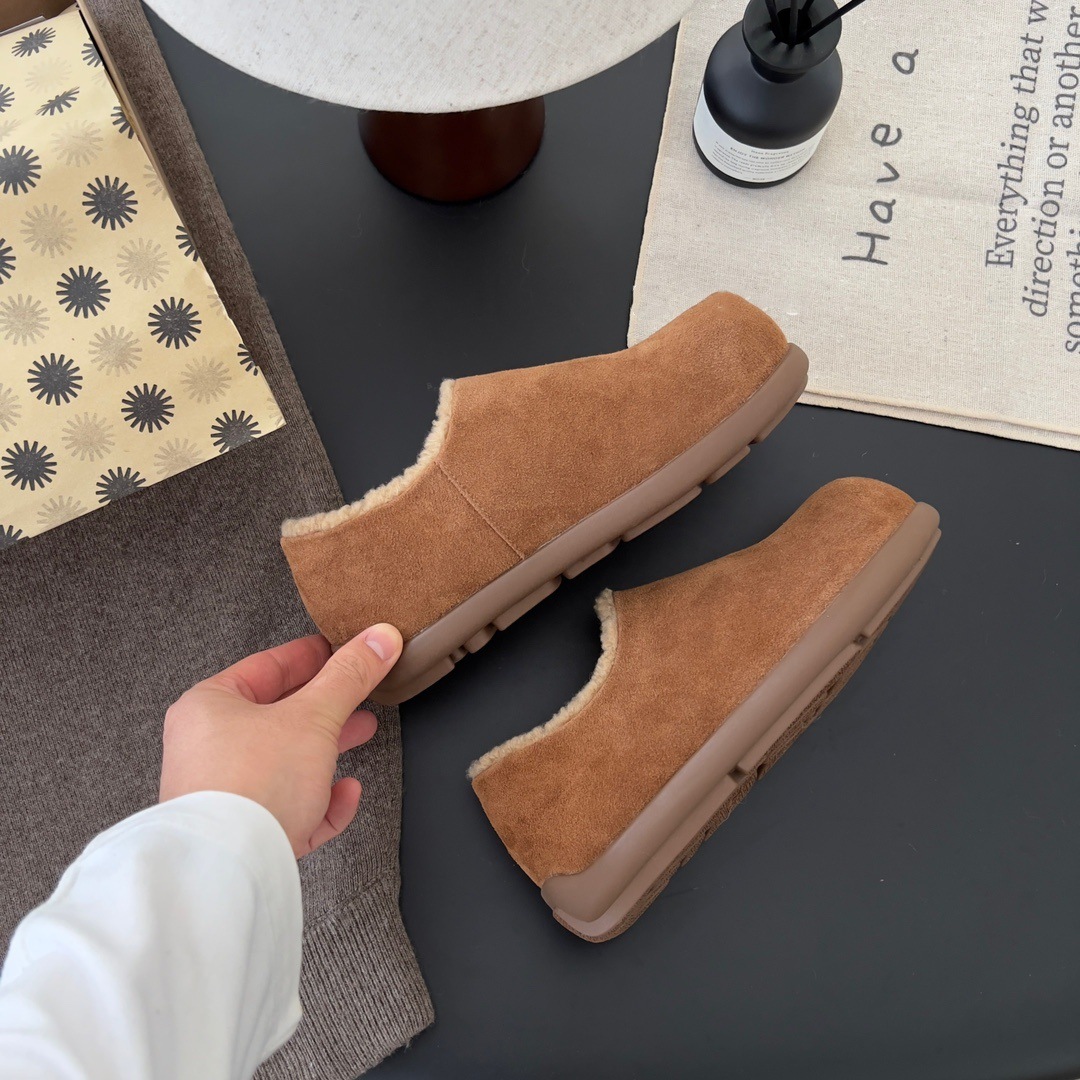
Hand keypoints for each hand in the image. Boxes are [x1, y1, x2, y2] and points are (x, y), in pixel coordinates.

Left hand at [159, 625, 402, 856]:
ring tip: (363, 734)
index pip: (267, 668)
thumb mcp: (314, 714)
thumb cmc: (251, 783)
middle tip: (358, 693)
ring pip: (286, 763)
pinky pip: (289, 809)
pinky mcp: (244, 835)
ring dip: (329, 749)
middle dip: (327, 706)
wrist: (230, 865)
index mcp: (210, 707)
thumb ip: (350, 676)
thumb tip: (380, 638)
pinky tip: (346, 795)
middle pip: (280, 716)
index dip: (310, 656)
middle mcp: (209, 749)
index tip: (341, 649)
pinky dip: (321, 800)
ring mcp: (225, 795)